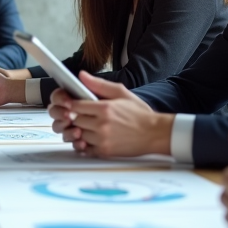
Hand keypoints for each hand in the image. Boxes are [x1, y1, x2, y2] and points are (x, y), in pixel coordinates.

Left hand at [47, 71, 172, 157]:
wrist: (154, 133)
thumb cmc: (140, 114)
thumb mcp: (121, 93)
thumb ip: (99, 84)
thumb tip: (82, 75)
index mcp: (104, 108)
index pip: (75, 105)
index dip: (72, 105)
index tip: (74, 105)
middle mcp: (102, 124)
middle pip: (75, 120)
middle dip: (77, 117)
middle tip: (83, 115)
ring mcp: (102, 139)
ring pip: (78, 134)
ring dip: (80, 131)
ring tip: (89, 127)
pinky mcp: (104, 151)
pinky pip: (84, 149)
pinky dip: (84, 144)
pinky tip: (92, 138)